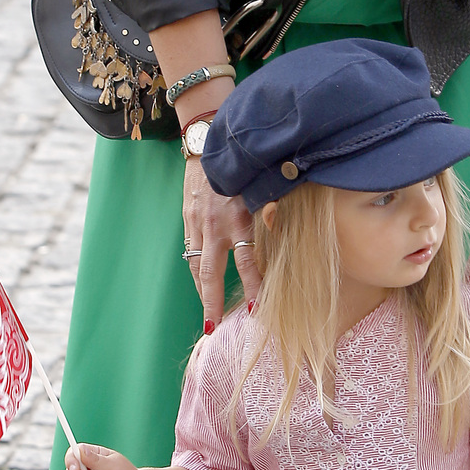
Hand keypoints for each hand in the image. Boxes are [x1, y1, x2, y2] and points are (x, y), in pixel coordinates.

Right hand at [183, 156, 260, 329]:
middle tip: (214, 329)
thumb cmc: (244, 164)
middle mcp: (215, 224)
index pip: (246, 260)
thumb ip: (272, 211)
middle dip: (212, 303)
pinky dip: (195, 271)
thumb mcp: (262, 185)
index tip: (256, 308)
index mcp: (239, 217)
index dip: (252, 285)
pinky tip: (200, 285)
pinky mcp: (188, 218)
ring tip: (207, 316)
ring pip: (197, 265)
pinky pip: (190, 251)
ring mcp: (198, 222)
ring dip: (202, 292)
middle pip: (211, 272)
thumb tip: (282, 232)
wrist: (208, 141)